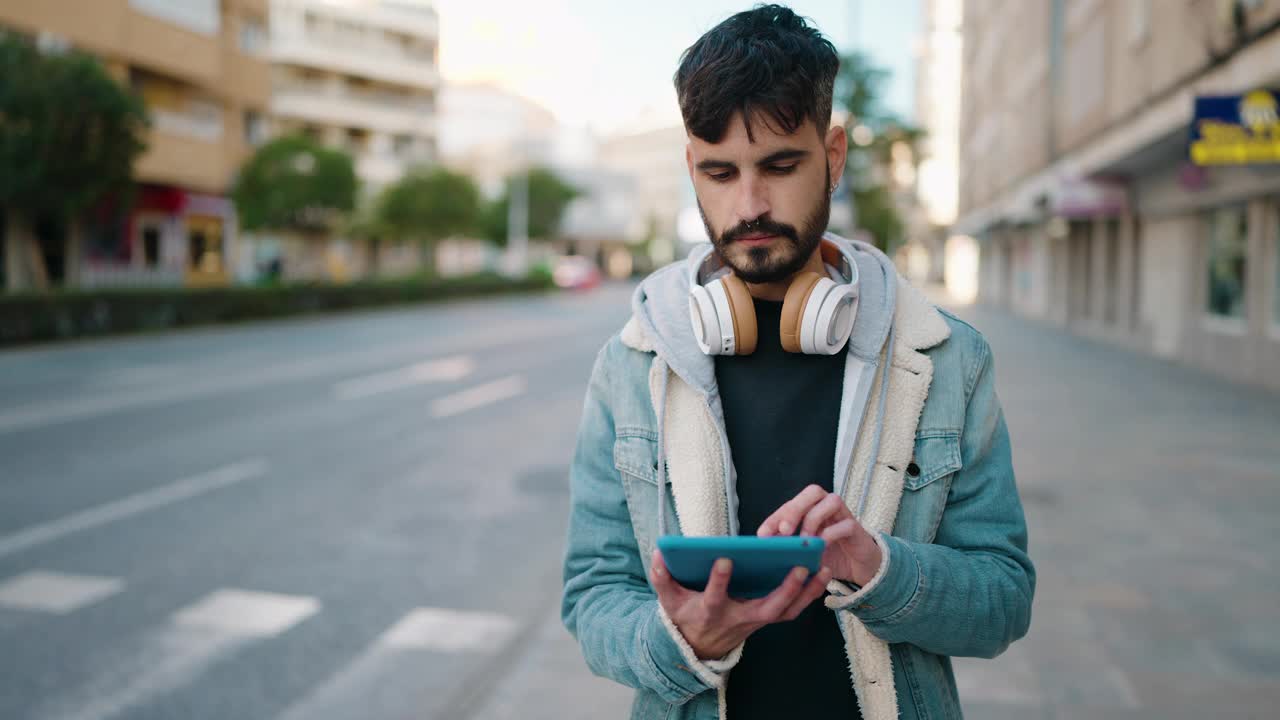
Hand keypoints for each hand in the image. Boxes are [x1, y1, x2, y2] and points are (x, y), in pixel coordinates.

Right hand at [649, 549, 831, 659]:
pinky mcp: (767, 619)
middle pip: (765, 608)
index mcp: (711, 611)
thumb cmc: (686, 616)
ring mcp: (756, 620)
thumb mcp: (668, 599)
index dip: (719, 580)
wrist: (699, 646)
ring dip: (806, 592)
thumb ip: (662, 577)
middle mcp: (738, 618)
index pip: (715, 597)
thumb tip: (660, 553)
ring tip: (821, 567)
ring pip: (785, 610)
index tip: (724, 559)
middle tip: (798, 567)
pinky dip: (808, 595)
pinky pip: (792, 610)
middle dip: (784, 589)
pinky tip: (820, 575)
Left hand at [756, 484, 881, 586]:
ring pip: (831, 501)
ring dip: (814, 520)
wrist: (857, 567)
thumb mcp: (805, 552)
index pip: (791, 504)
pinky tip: (822, 547)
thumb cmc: (828, 555)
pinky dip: (831, 534)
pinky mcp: (857, 529)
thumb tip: (767, 550)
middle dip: (794, 509)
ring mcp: (844, 515)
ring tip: (804, 541)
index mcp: (812, 508)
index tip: (762, 535)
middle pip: (812, 492)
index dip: (775, 517)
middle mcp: (827, 506)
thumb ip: (790, 547)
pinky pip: (846, 524)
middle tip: (784, 530)